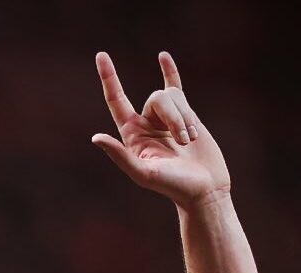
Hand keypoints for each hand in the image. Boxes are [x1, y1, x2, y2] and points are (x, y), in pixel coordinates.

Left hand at [92, 52, 230, 208]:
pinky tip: (162, 57)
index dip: (109, 78)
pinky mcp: (185, 115)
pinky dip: (170, 71)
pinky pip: (175, 87)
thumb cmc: (173, 186)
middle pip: (156, 99)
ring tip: (190, 141)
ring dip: (185, 119)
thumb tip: (96, 137)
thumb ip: (120, 156)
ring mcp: (165, 119)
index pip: (116, 101)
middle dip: (174, 116)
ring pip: (173, 98)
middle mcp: (146, 125)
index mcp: (132, 136)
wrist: (203, 189)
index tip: (101, 55)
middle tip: (183, 142)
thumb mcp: (143, 173)